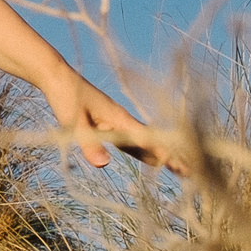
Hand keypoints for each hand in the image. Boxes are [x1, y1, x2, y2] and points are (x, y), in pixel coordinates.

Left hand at [42, 75, 171, 170]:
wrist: (58, 77)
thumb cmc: (66, 97)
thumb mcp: (74, 122)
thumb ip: (89, 143)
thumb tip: (104, 165)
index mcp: (120, 119)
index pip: (148, 139)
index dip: (165, 153)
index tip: (183, 166)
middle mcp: (123, 120)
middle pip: (152, 142)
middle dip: (171, 157)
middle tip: (191, 173)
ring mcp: (118, 122)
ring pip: (144, 142)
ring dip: (161, 156)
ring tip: (180, 170)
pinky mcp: (109, 124)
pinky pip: (131, 141)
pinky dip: (145, 152)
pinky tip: (151, 160)